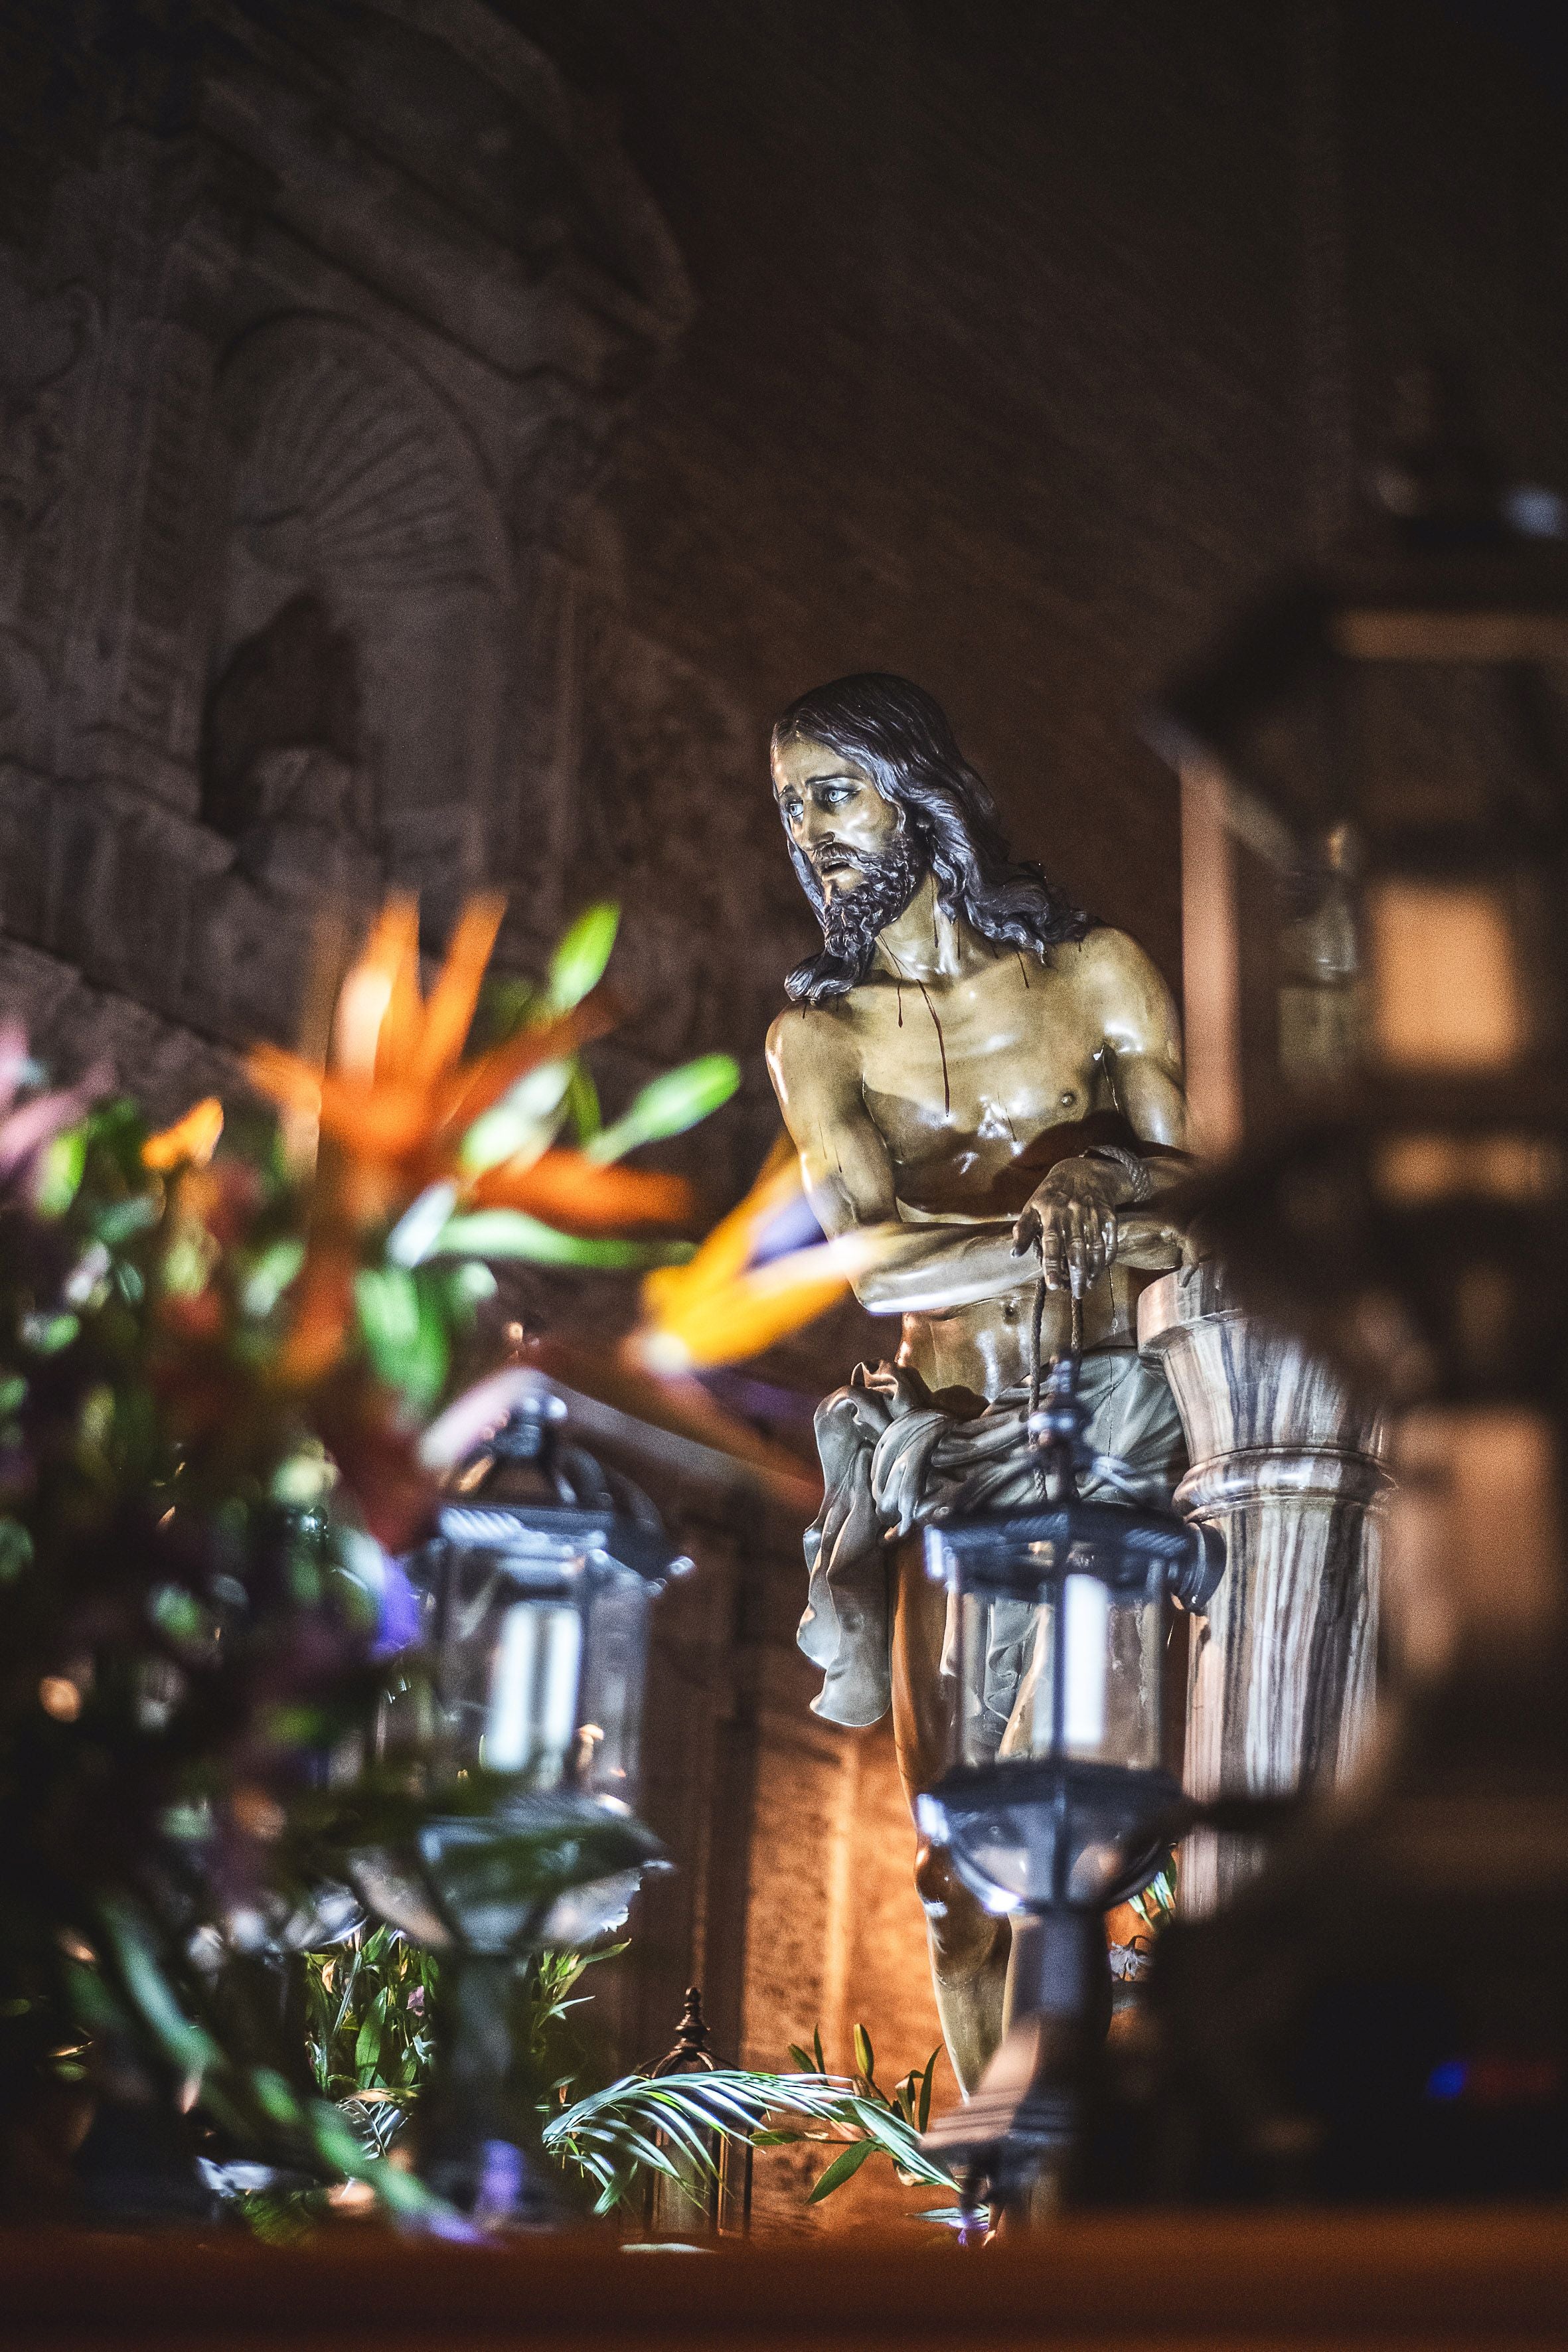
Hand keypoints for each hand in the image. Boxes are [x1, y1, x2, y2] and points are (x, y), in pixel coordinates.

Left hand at [1011, 1157, 1123, 1294]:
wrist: (1083, 1170)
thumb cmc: (1053, 1192)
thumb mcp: (1032, 1205)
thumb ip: (1022, 1229)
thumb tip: (1014, 1254)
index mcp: (1052, 1214)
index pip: (1051, 1243)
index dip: (1052, 1265)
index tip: (1053, 1284)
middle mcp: (1074, 1216)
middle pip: (1077, 1250)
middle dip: (1077, 1275)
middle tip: (1076, 1293)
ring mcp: (1093, 1216)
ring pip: (1095, 1249)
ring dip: (1093, 1270)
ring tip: (1088, 1285)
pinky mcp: (1109, 1217)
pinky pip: (1110, 1241)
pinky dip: (1108, 1257)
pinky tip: (1102, 1269)